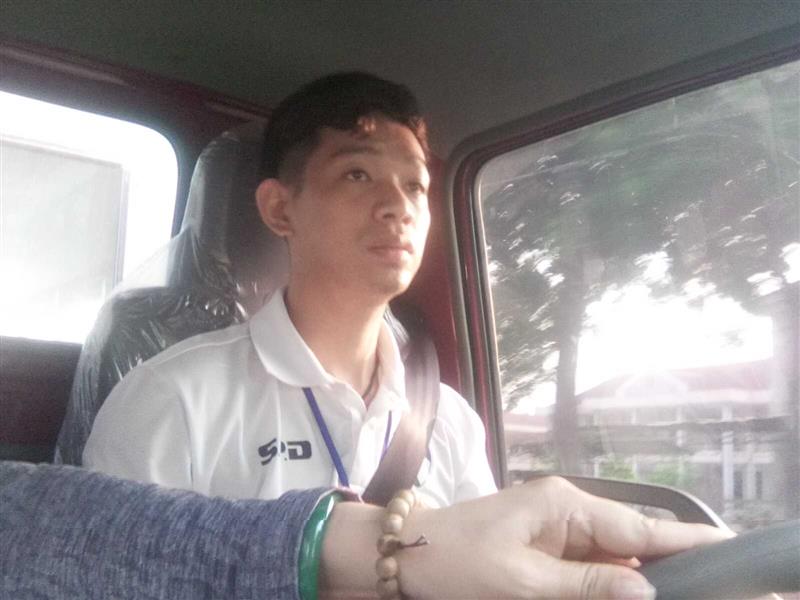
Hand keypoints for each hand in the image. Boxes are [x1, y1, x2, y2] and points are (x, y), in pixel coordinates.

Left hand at [399, 477, 732, 598]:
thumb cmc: (457, 561)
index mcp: (564, 505)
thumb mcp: (523, 581)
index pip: (638, 529)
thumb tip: (647, 592)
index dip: (684, 543)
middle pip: (630, 541)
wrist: (405, 552)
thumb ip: (587, 585)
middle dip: (665, 564)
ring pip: (610, 555)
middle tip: (703, 584)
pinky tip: (624, 590)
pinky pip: (586, 562)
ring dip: (634, 576)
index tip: (726, 550)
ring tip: (675, 585)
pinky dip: (605, 579)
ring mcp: (552, 526)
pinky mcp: (541, 543)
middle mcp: (564, 509)